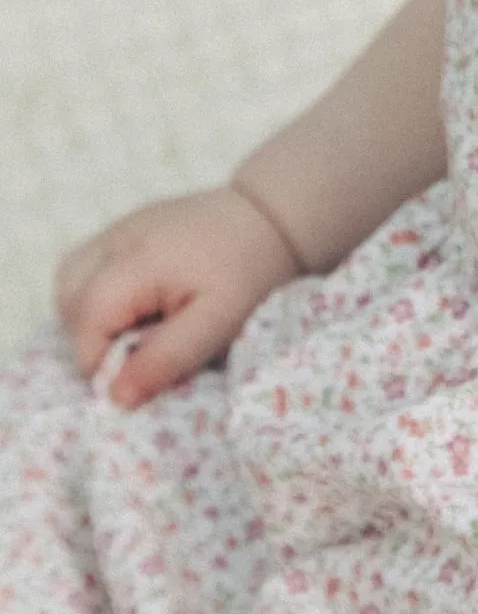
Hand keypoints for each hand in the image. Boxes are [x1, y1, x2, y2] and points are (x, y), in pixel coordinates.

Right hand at [55, 186, 303, 408]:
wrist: (273, 217)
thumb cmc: (252, 273)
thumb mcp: (219, 323)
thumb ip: (166, 358)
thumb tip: (114, 396)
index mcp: (137, 261)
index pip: (85, 322)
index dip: (99, 363)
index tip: (134, 381)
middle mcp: (117, 238)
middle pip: (68, 301)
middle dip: (91, 340)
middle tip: (140, 355)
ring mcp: (116, 229)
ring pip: (69, 283)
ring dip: (89, 317)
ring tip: (138, 331)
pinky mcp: (124, 228)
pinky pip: (86, 267)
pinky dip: (97, 294)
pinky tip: (136, 306)